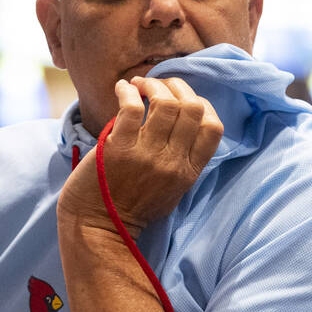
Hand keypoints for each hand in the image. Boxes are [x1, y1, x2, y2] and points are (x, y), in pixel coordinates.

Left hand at [58, 77, 222, 237]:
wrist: (98, 226)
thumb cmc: (131, 208)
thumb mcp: (171, 190)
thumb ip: (182, 161)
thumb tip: (183, 121)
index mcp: (188, 173)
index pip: (213, 128)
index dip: (202, 104)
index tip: (183, 98)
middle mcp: (172, 163)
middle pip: (193, 108)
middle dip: (177, 86)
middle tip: (159, 84)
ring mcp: (147, 155)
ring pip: (166, 103)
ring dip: (153, 84)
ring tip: (140, 84)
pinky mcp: (120, 148)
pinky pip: (132, 106)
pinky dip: (128, 91)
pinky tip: (123, 89)